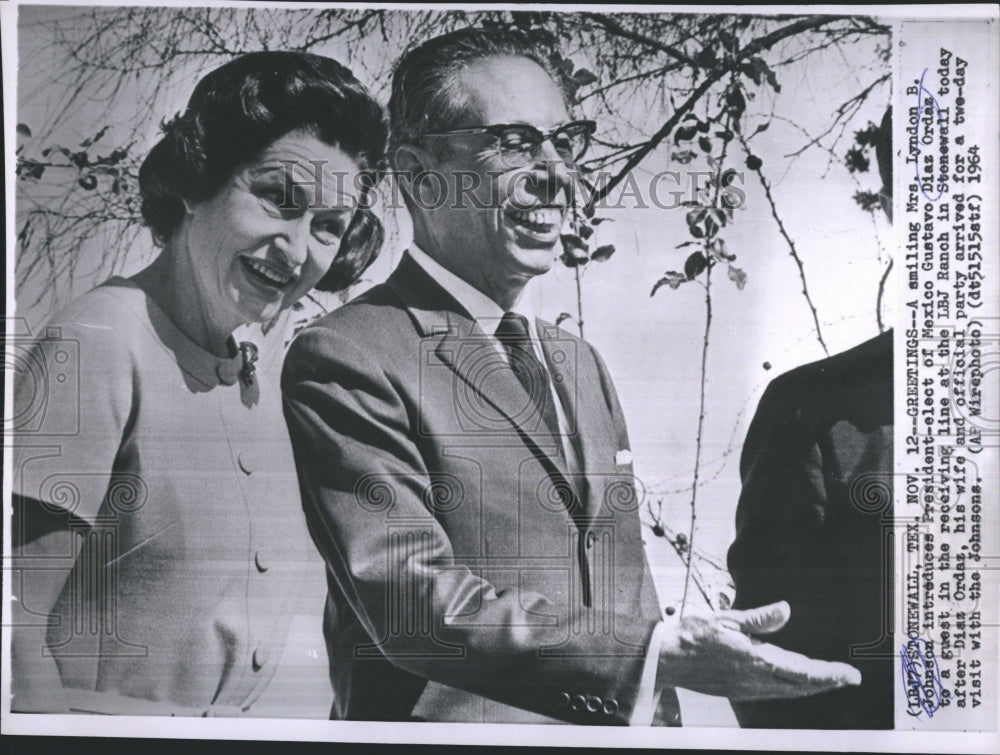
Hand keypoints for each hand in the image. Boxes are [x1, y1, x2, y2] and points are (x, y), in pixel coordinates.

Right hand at [656, 601, 861, 700]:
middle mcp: (754, 679)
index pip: (801, 671)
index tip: (850, 674)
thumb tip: (786, 609)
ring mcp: (746, 689)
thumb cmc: (691, 636)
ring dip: (811, 687)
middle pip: (800, 686)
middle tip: (848, 678)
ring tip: (829, 680)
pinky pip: (773, 694)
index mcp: (754, 660)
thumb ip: (758, 618)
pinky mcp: (738, 691)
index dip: (829, 674)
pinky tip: (794, 684)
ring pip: (788, 692)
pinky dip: (792, 690)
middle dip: (827, 682)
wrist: (665, 660)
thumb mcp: (725, 619)